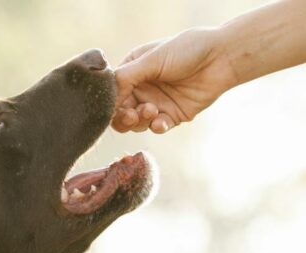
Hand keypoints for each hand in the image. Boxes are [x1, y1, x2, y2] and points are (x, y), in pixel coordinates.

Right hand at [111, 28, 238, 133]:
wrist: (222, 58)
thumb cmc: (186, 50)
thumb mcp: (151, 59)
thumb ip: (125, 77)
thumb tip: (106, 97)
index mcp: (132, 71)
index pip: (112, 92)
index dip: (110, 102)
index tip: (113, 107)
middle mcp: (141, 88)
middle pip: (119, 112)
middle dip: (123, 117)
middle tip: (132, 115)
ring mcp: (156, 103)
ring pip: (135, 123)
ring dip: (140, 120)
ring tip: (152, 110)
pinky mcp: (172, 116)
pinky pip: (156, 127)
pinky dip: (156, 127)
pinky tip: (160, 122)